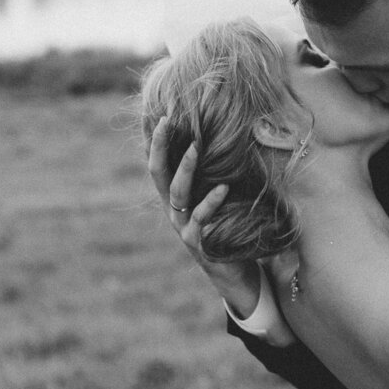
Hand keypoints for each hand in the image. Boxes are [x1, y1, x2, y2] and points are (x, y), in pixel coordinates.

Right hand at [147, 116, 261, 317]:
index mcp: (175, 198)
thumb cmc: (226, 229)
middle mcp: (174, 211)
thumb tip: (222, 140)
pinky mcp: (199, 243)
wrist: (233, 274)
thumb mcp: (214, 200)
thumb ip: (211, 177)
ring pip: (178, 193)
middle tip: (167, 120)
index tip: (157, 114)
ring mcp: (183, 227)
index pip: (158, 163)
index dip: (154, 141)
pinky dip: (212, 202)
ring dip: (187, 167)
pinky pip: (202, 219)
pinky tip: (223, 187)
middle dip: (161, 146)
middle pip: (159, 173)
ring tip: (196, 146)